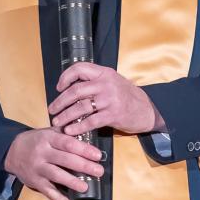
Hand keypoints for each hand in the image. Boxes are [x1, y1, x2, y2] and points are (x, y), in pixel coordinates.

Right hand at [3, 128, 104, 199]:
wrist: (11, 152)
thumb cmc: (35, 141)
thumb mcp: (47, 132)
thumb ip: (64, 134)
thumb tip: (87, 134)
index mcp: (47, 139)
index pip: (68, 143)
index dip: (84, 149)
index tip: (98, 155)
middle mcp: (42, 153)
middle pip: (65, 160)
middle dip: (84, 166)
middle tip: (99, 171)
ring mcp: (37, 168)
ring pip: (56, 176)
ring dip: (72, 182)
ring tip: (85, 187)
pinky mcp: (34, 182)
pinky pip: (47, 191)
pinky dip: (58, 199)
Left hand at [47, 63, 164, 135]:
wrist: (148, 110)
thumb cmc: (126, 96)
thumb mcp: (112, 81)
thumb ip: (94, 81)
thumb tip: (69, 87)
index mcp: (104, 73)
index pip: (79, 68)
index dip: (65, 77)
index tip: (58, 87)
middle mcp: (106, 84)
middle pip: (76, 91)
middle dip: (60, 101)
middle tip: (51, 109)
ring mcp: (110, 99)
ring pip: (81, 107)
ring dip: (65, 116)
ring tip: (57, 122)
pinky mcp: (113, 115)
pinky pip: (90, 121)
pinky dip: (78, 127)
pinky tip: (70, 131)